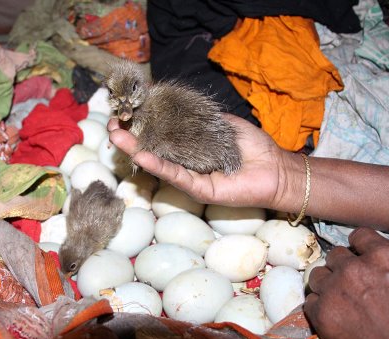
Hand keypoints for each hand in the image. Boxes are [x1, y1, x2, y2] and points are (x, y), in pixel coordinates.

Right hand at [108, 114, 294, 207]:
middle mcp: (186, 162)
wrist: (277, 170)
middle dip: (131, 135)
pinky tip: (140, 154)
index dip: (143, 121)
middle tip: (112, 124)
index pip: (161, 132)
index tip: (126, 108)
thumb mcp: (225, 123)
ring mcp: (191, 176)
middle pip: (153, 148)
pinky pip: (175, 175)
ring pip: (158, 162)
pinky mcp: (199, 189)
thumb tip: (177, 101)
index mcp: (190, 146)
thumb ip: (202, 115)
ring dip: (135, 149)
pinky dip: (157, 164)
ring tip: (115, 136)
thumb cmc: (254, 147)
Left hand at [304, 227, 388, 338]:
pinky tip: (333, 315)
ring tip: (340, 298)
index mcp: (385, 257)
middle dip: (344, 267)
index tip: (361, 253)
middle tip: (353, 283)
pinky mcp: (321, 314)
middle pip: (336, 255)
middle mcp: (355, 269)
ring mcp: (334, 291)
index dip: (361, 245)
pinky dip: (319, 306)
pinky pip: (310, 300)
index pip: (360, 235)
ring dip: (328, 284)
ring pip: (318, 275)